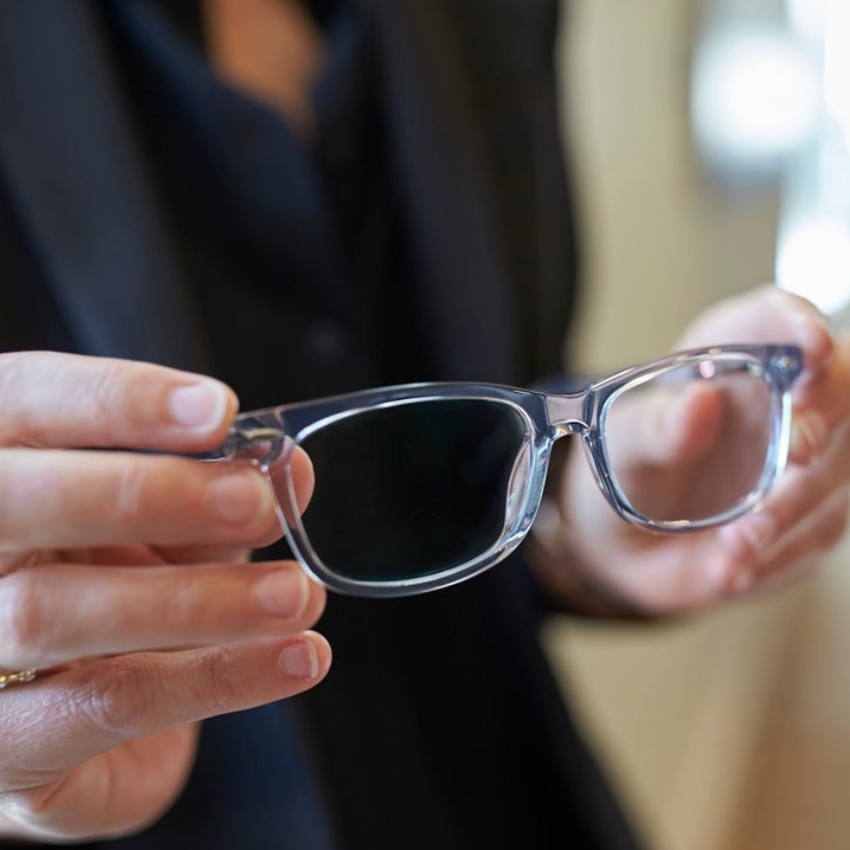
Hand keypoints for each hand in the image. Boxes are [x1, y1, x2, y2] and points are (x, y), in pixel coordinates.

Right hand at [0, 352, 329, 841]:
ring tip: (296, 595)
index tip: (218, 410)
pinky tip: (296, 659)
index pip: (29, 400)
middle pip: (20, 501)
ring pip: (52, 610)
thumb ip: (220, 491)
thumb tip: (290, 470)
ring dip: (196, 599)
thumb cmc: (125, 590)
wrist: (82, 722)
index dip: (120, 401)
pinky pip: (104, 707)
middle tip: (255, 503)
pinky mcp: (4, 745)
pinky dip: (217, 678)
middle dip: (147, 493)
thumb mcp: (175, 525)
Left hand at [546, 285, 849, 615]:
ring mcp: (806, 456)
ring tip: (731, 547)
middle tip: (798, 455)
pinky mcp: (811, 512)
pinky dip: (779, 555)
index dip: (801, 325)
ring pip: (837, 470)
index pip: (776, 318)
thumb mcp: (620, 444)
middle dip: (825, 419)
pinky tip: (731, 570)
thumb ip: (655, 427)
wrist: (624, 539)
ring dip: (792, 510)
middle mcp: (779, 396)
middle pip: (839, 386)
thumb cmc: (624, 466)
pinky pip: (819, 532)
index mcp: (729, 352)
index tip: (808, 349)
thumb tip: (701, 402)